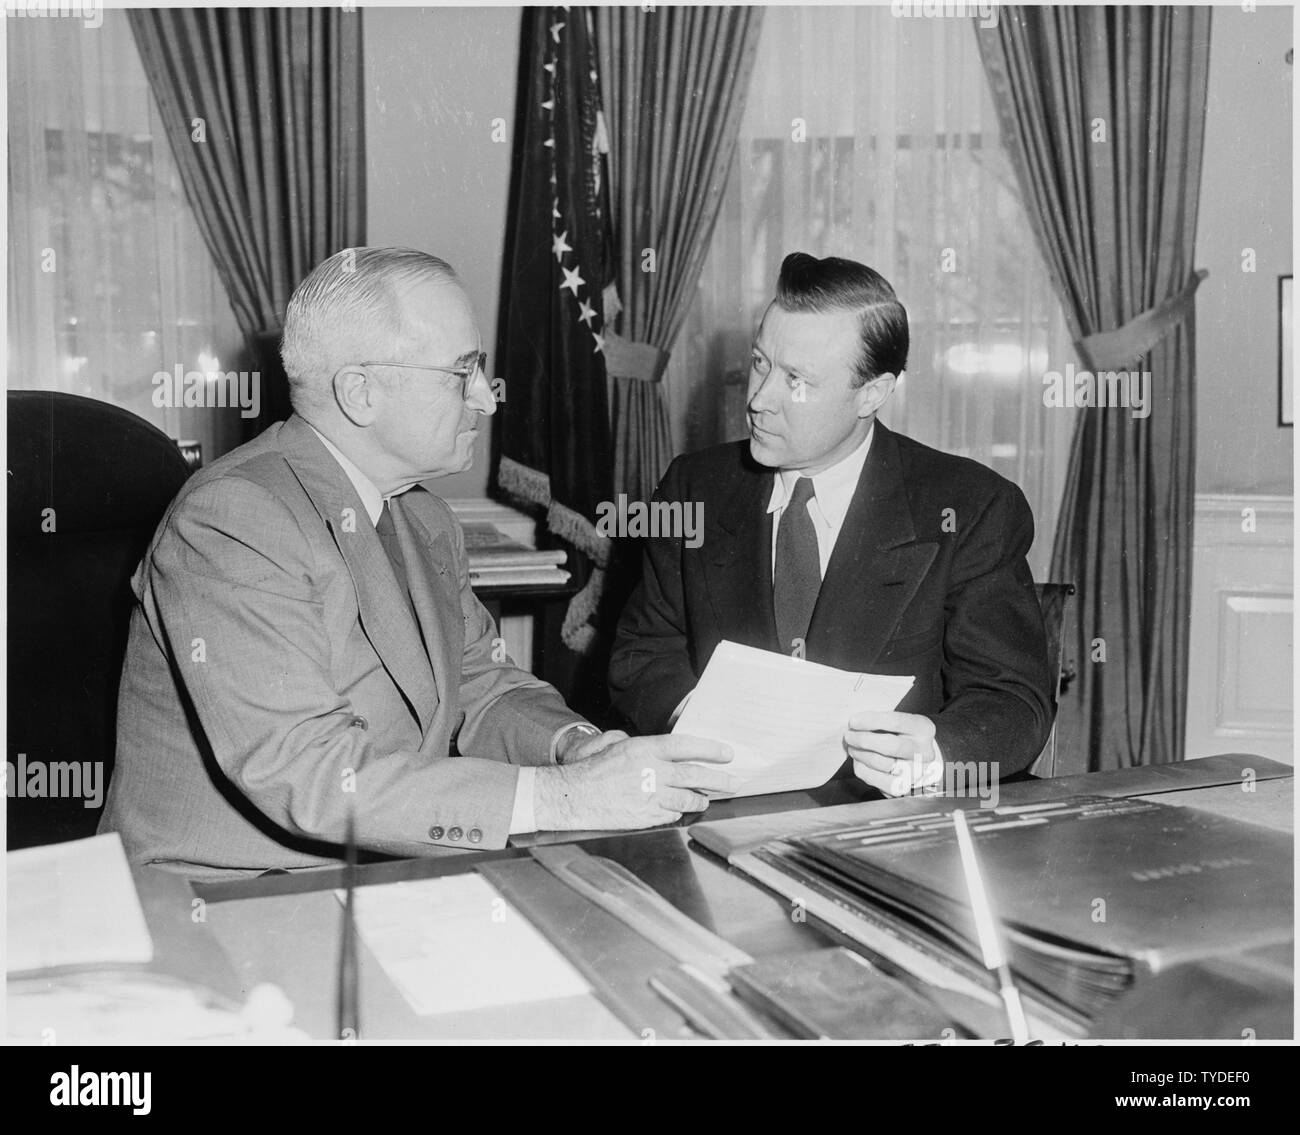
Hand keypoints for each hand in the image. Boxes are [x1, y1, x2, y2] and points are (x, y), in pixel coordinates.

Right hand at [534, 734, 736, 831]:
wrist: (574, 796)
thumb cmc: (592, 769)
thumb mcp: (615, 746)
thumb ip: (641, 746)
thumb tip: (658, 749)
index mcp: (645, 750)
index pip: (686, 747)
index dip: (710, 750)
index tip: (727, 754)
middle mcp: (652, 772)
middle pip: (694, 776)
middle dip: (719, 780)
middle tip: (734, 783)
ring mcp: (650, 797)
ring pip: (687, 800)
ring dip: (699, 799)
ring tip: (706, 799)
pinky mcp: (646, 817)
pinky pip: (670, 815)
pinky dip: (676, 812)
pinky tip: (678, 810)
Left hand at [844, 710, 942, 797]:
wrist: (918, 761)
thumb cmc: (902, 737)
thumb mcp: (897, 723)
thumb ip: (879, 722)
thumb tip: (854, 724)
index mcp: (923, 729)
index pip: (896, 722)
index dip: (871, 721)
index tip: (853, 721)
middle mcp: (923, 752)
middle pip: (891, 746)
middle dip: (864, 740)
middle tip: (849, 735)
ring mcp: (915, 772)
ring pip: (882, 763)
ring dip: (860, 754)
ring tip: (852, 747)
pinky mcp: (902, 788)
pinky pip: (875, 779)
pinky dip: (862, 768)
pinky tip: (859, 760)